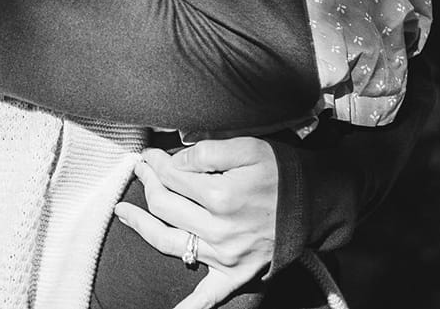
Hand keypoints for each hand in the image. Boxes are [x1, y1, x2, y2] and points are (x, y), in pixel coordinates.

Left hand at [113, 138, 277, 308]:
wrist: (316, 202)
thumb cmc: (282, 171)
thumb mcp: (247, 146)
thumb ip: (206, 151)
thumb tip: (173, 161)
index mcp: (220, 196)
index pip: (172, 177)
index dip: (156, 162)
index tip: (149, 154)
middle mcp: (219, 230)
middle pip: (164, 206)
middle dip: (147, 183)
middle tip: (140, 169)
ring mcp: (225, 256)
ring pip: (169, 242)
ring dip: (142, 226)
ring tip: (123, 212)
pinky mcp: (235, 274)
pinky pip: (208, 296)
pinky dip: (190, 308)